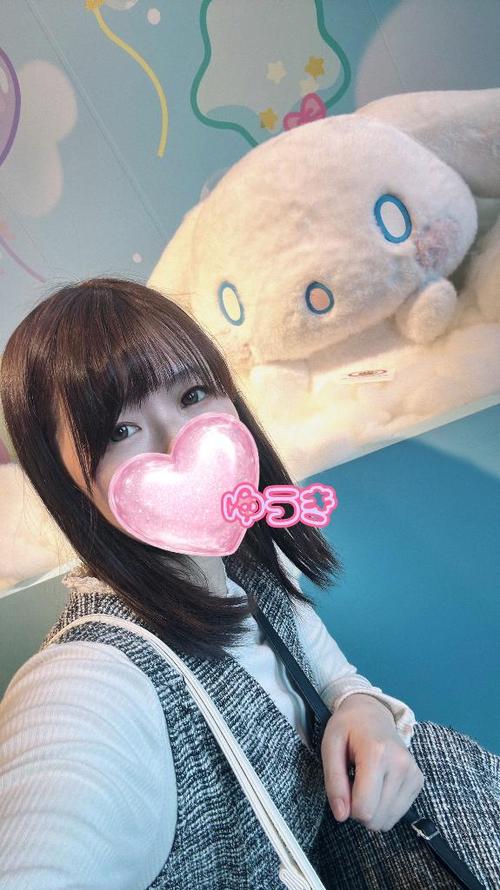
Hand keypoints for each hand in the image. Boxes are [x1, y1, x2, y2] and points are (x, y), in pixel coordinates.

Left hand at [320, 693, 424, 831]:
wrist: (372, 712)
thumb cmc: (348, 728)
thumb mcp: (330, 747)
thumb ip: (333, 782)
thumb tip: (341, 816)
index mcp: (377, 754)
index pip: (364, 809)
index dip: (347, 807)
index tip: (344, 787)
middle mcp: (401, 764)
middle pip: (376, 819)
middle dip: (358, 810)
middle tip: (353, 783)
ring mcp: (413, 773)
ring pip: (388, 821)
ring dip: (372, 810)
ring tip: (365, 783)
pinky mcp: (418, 781)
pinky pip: (398, 814)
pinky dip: (384, 806)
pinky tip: (378, 785)